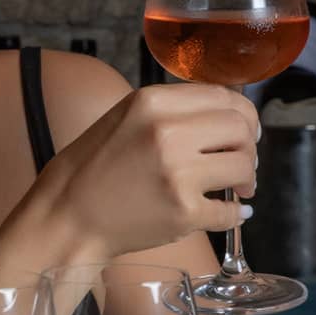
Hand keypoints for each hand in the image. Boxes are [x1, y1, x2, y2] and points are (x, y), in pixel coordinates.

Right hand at [38, 84, 259, 258]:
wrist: (66, 217)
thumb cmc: (92, 169)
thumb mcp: (125, 118)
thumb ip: (172, 110)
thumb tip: (227, 116)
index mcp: (151, 102)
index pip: (223, 96)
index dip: (243, 115)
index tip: (245, 130)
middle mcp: (167, 132)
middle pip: (241, 128)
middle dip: (249, 145)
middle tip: (241, 161)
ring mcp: (177, 174)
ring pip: (242, 167)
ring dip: (246, 179)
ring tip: (237, 188)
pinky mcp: (183, 213)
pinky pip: (230, 211)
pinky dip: (235, 214)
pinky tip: (230, 212)